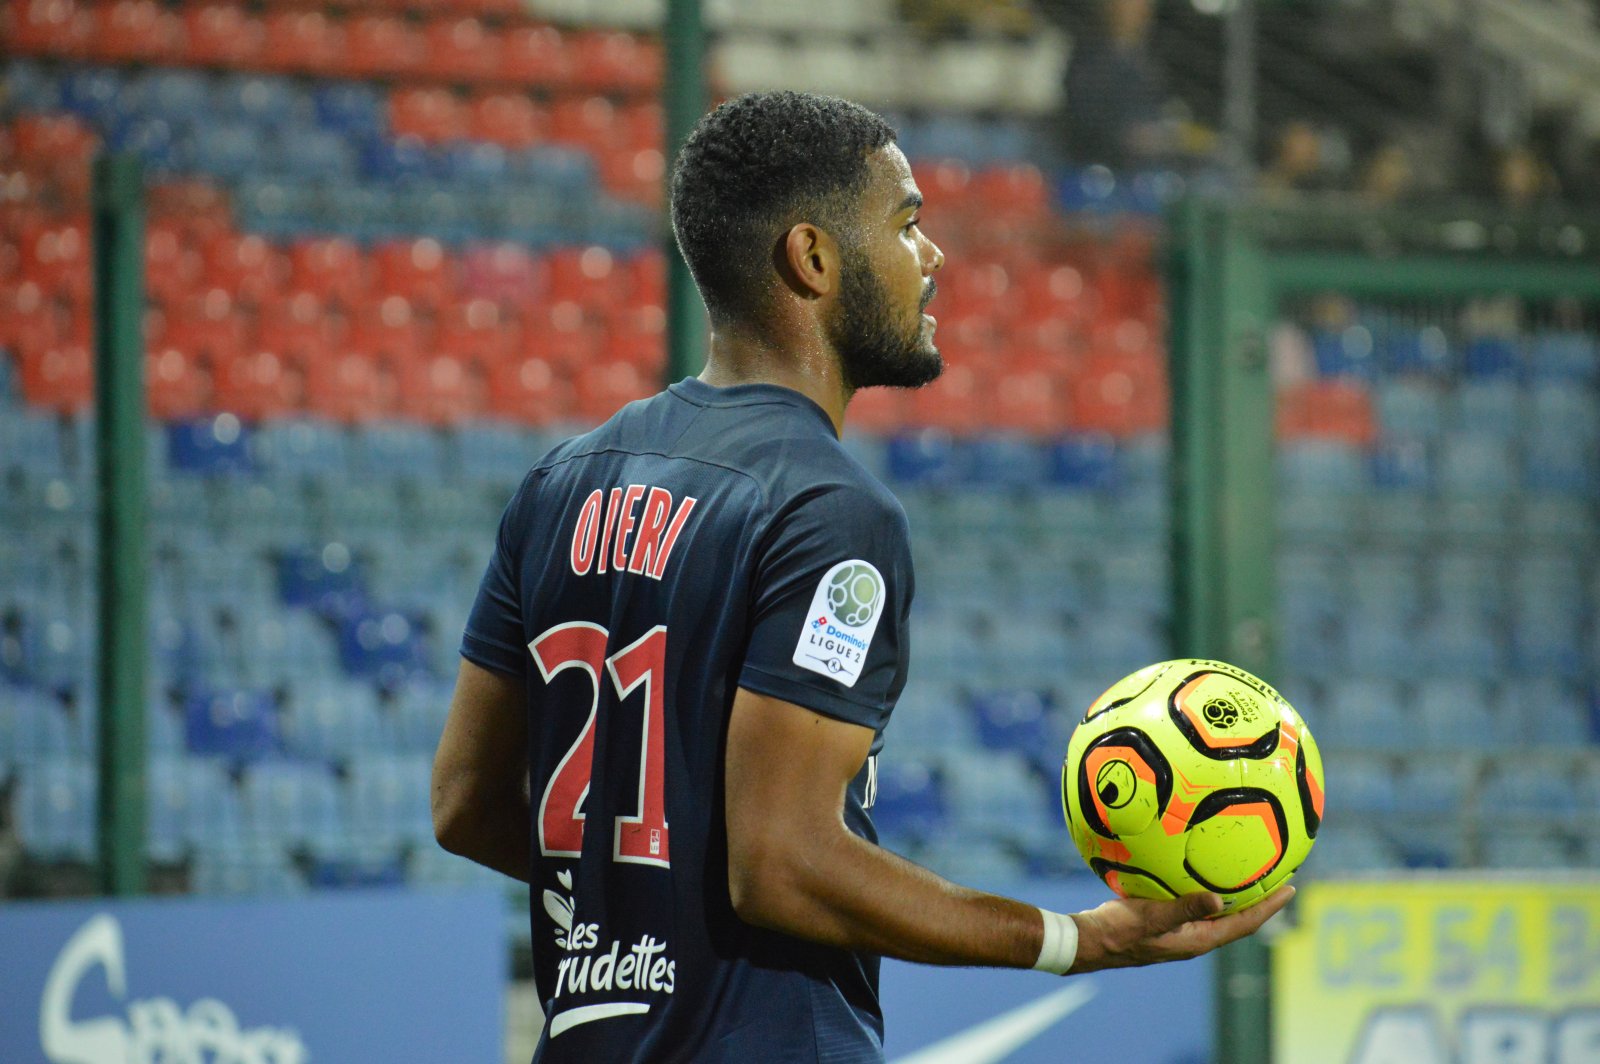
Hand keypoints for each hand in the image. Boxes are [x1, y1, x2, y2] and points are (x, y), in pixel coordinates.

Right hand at [1067, 885, 1294, 973]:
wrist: (1091, 941)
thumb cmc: (1120, 931)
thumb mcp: (1153, 916)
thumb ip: (1185, 909)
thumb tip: (1220, 900)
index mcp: (1199, 939)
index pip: (1245, 924)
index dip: (1269, 907)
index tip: (1289, 889)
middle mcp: (1196, 938)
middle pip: (1238, 920)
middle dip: (1260, 901)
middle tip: (1278, 878)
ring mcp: (1182, 932)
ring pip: (1219, 913)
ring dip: (1238, 896)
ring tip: (1251, 874)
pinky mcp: (1168, 923)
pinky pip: (1199, 906)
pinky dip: (1211, 892)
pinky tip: (1205, 874)